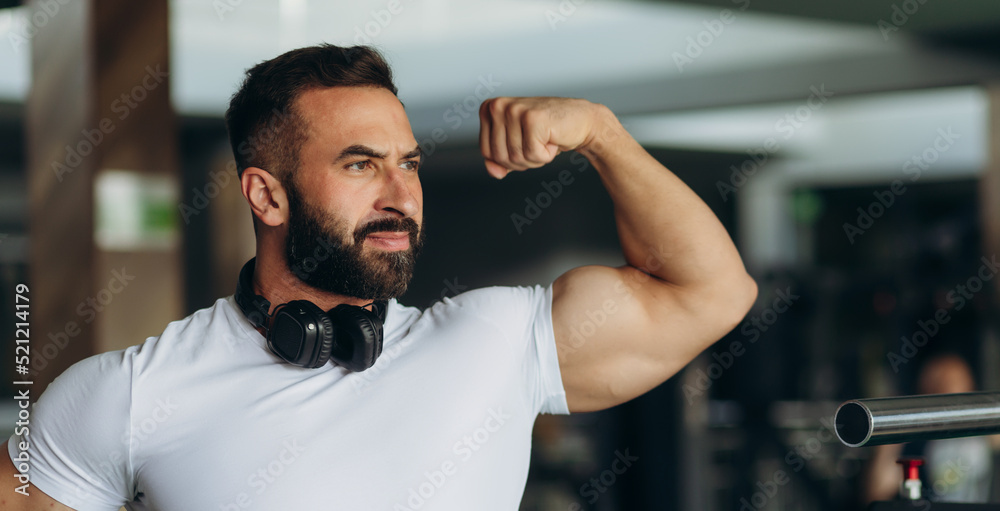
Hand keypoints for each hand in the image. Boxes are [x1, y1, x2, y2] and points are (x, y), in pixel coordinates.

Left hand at [478, 97, 604, 178]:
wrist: (580, 121)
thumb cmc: (547, 132)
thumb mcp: (517, 147)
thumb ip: (499, 161)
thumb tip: (493, 172)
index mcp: (489, 108)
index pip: (487, 152)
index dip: (507, 159)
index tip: (524, 143)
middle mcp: (498, 106)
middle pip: (500, 156)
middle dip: (522, 159)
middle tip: (538, 142)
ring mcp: (514, 110)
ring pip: (515, 157)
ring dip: (535, 157)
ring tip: (545, 139)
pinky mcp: (532, 119)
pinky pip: (532, 155)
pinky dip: (546, 155)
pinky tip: (553, 139)